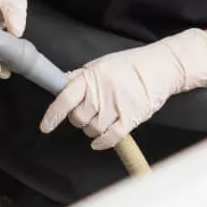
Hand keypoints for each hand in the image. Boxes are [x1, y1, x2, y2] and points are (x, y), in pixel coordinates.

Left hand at [40, 29, 206, 149]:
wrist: (160, 68)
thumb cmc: (129, 65)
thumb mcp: (100, 64)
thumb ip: (81, 76)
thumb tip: (62, 83)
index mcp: (90, 78)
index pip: (65, 98)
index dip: (53, 115)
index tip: (45, 126)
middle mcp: (101, 93)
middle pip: (78, 118)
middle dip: (78, 120)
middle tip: (86, 113)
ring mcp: (116, 107)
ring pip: (92, 129)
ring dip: (91, 130)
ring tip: (99, 120)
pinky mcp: (131, 118)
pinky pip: (110, 137)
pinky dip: (102, 142)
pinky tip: (98, 141)